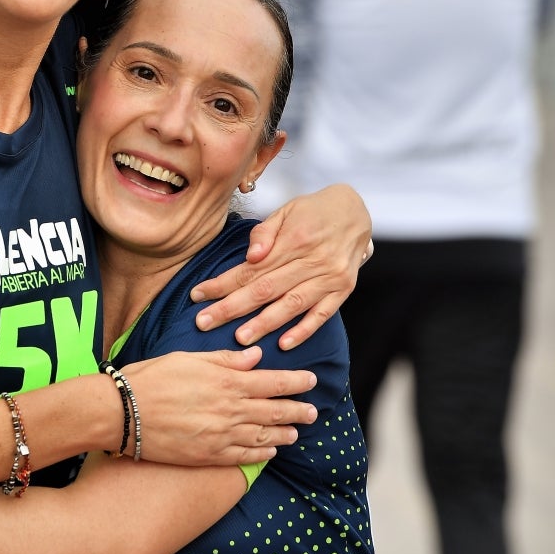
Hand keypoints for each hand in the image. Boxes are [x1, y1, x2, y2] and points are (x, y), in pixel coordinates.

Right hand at [119, 346, 316, 466]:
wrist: (123, 413)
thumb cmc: (152, 378)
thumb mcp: (189, 358)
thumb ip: (225, 359)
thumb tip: (255, 356)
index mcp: (227, 381)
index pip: (273, 381)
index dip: (296, 382)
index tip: (312, 381)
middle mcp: (231, 410)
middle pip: (275, 411)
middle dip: (297, 410)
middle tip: (313, 411)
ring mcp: (222, 436)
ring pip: (264, 436)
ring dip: (284, 434)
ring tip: (296, 433)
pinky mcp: (209, 456)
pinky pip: (244, 457)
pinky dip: (261, 454)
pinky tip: (270, 452)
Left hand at [191, 184, 371, 348]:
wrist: (356, 210)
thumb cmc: (314, 210)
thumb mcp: (287, 210)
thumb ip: (265, 232)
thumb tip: (250, 256)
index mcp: (294, 239)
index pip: (251, 268)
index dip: (222, 283)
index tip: (197, 295)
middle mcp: (312, 260)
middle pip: (265, 289)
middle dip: (232, 308)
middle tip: (205, 323)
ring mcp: (329, 277)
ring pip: (291, 305)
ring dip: (264, 324)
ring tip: (239, 338)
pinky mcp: (343, 290)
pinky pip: (322, 314)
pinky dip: (303, 330)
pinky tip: (283, 344)